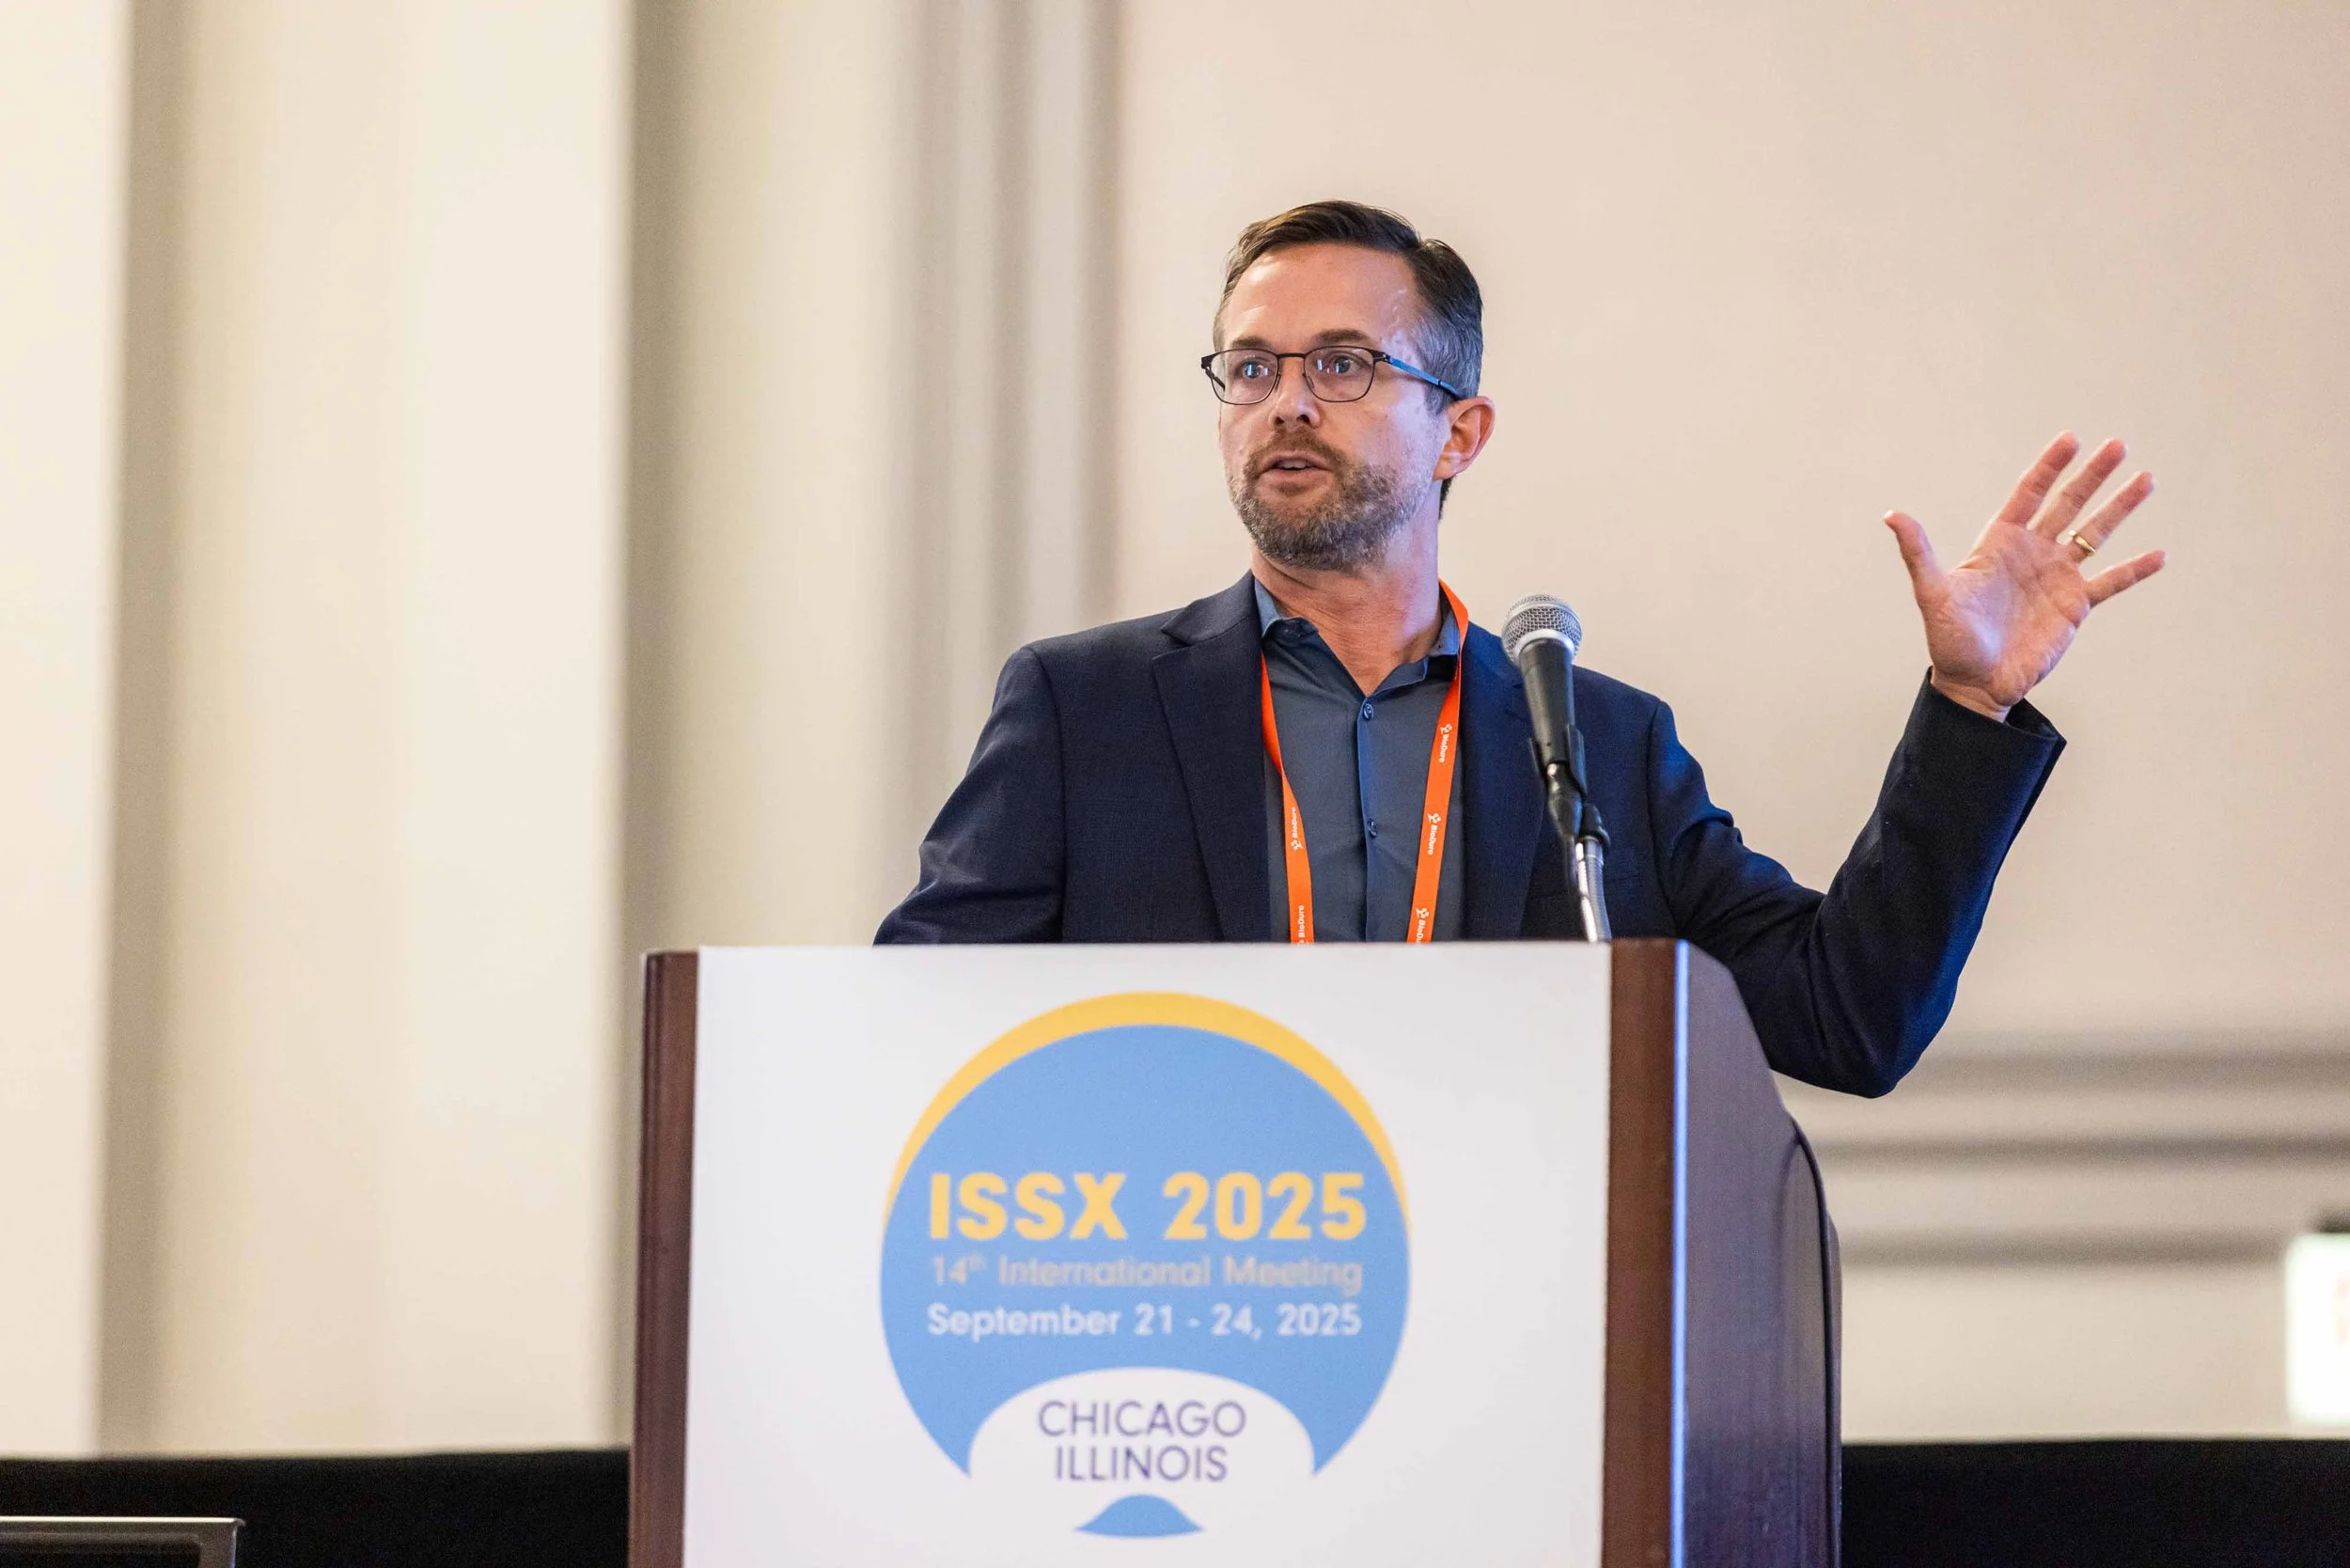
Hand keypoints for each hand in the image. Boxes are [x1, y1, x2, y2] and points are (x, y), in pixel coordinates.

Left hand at [1885, 432, 2166, 720]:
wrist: (1973, 683)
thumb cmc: (1949, 639)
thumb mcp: (1932, 593)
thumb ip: (1919, 553)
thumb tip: (1892, 515)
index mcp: (2000, 543)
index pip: (2029, 494)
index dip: (2049, 467)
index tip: (2071, 438)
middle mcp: (2032, 553)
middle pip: (2068, 504)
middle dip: (2092, 475)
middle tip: (2118, 445)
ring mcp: (2057, 577)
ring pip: (2095, 534)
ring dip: (2120, 508)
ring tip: (2146, 480)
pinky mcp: (2074, 606)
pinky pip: (2111, 582)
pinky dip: (2134, 570)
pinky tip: (2159, 555)